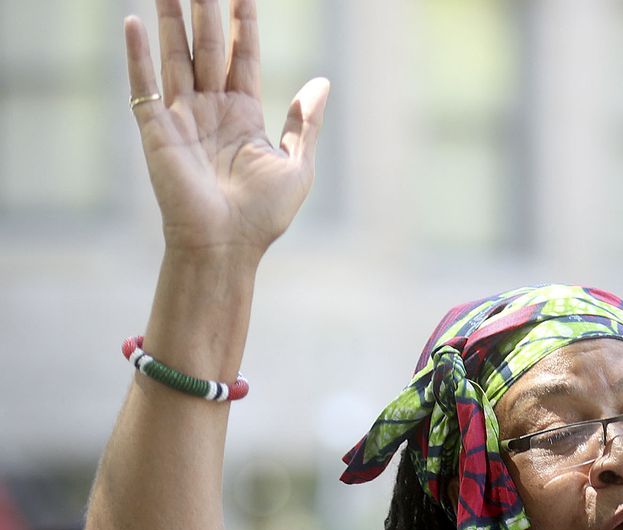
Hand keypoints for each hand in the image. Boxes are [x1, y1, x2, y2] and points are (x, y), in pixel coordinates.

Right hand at [125, 0, 329, 257]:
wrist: (226, 246)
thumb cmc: (263, 215)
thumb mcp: (297, 166)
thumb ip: (305, 123)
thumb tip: (321, 83)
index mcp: (243, 115)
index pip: (243, 55)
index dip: (244, 23)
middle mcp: (210, 110)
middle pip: (209, 47)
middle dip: (207, 10)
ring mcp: (182, 118)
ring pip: (177, 56)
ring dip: (173, 19)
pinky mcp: (157, 131)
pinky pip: (144, 86)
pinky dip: (137, 55)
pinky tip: (135, 21)